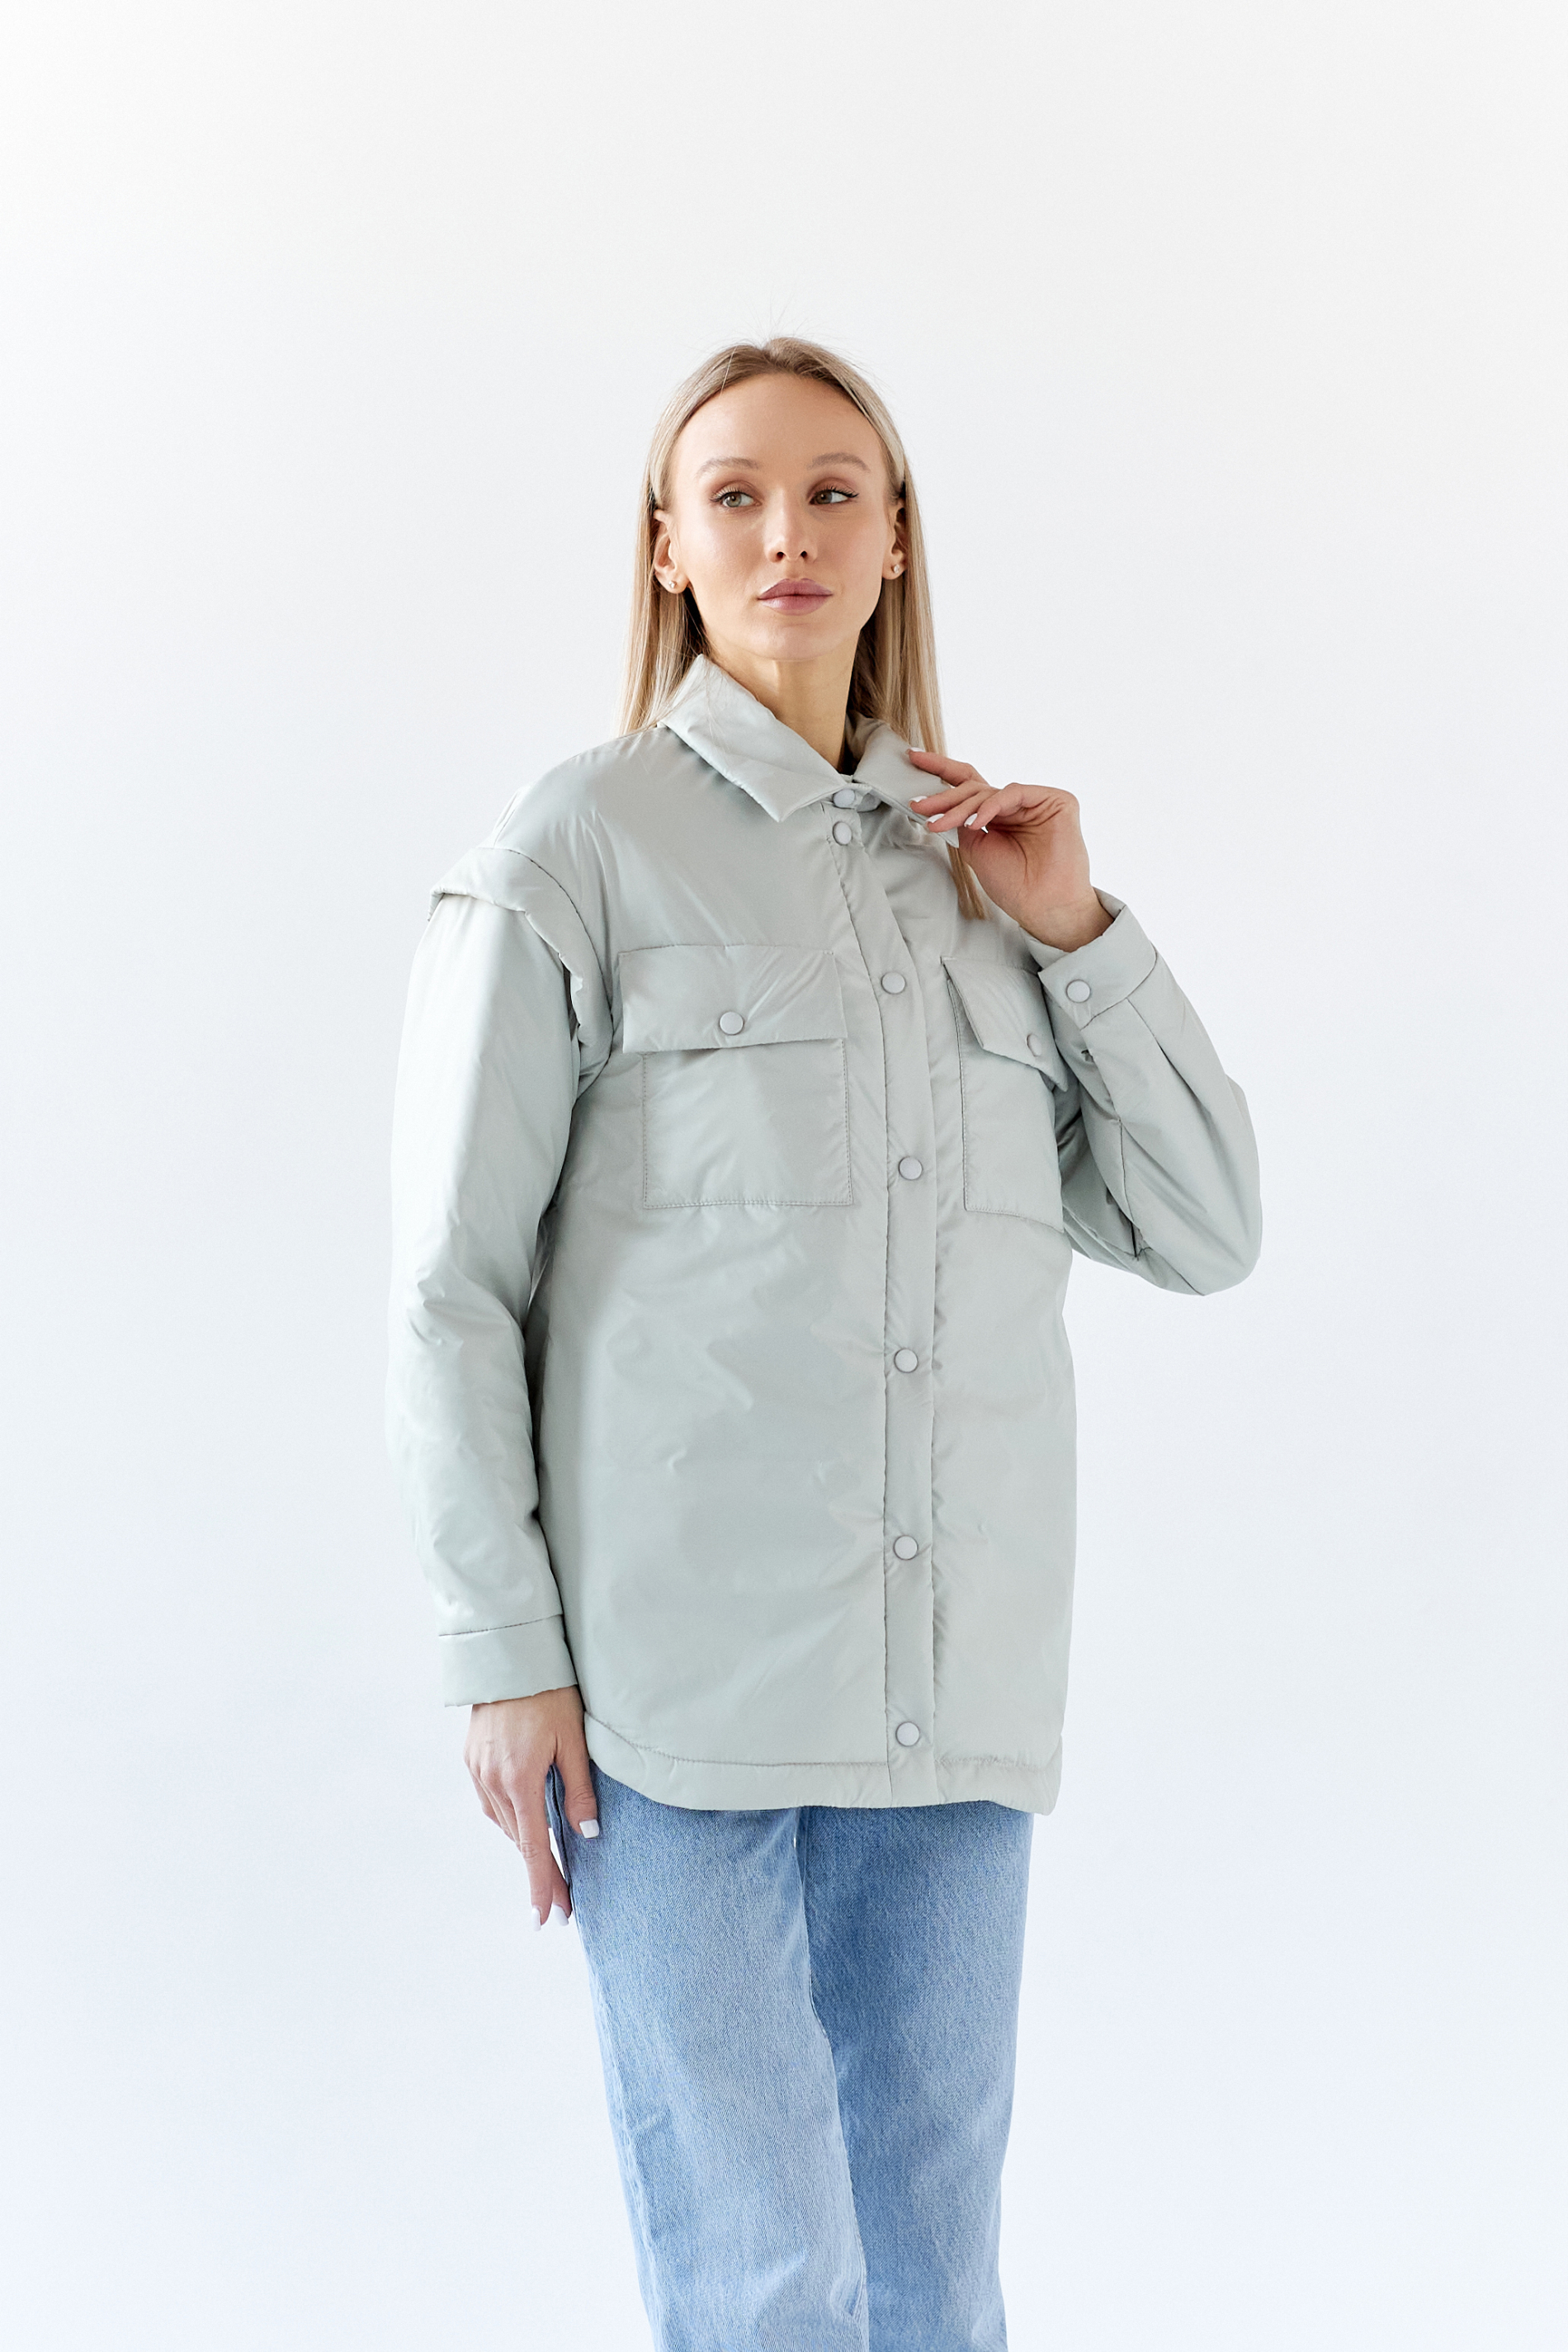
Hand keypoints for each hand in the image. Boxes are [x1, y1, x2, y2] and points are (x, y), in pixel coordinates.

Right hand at [465, 1685, 596, 1928]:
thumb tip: (586, 1832)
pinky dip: (510, 1818)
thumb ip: (580, 1789)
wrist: (508, 1656)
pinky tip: (525, 1820)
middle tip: (563, 1904)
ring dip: (524, 1844)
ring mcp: (476, 1770)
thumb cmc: (550, 1694)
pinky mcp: (471, 1760)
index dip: (541, 1885)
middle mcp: (492, 1781)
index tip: (547, 1919)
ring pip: (503, 1823)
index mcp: (519, 1780)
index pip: (531, 1848)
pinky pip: (491, 1802)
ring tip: (548, 1866)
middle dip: (540, 1872)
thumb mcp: (574, 1740)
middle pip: (517, 1840)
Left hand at [907, 749, 1112, 951]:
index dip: (941, 770)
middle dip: (943, 797)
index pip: (969, 787)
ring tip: (939, 823)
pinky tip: (975, 823)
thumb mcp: (976, 849)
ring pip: (988, 792)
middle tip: (919, 805)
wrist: (1043, 907)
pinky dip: (990, 807)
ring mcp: (1037, 801)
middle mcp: (1017, 805)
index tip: (914, 758)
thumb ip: (962, 823)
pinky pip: (1013, 792)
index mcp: (1000, 816)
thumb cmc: (1015, 885)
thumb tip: (940, 805)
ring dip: (960, 807)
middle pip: (975, 787)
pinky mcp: (1056, 800)